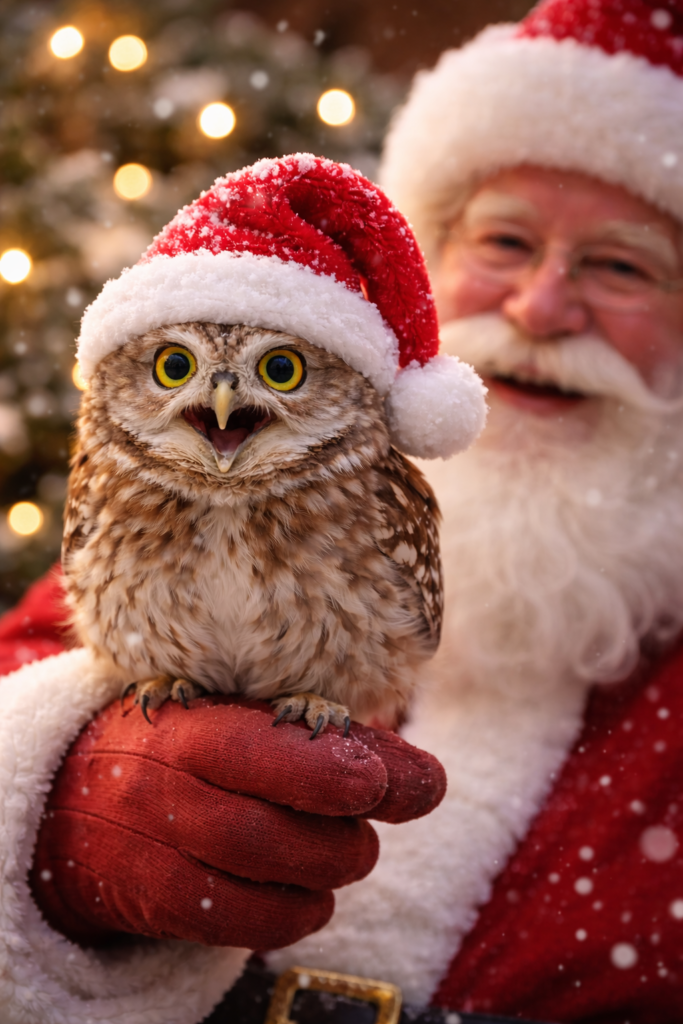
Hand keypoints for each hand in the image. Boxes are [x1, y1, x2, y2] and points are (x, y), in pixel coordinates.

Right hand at [31, 695, 445, 949]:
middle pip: (262, 827)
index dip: (325, 771)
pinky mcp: (155, 900)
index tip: (373, 783)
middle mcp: (162, 785)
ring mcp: (151, 847)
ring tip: (344, 854)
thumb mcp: (246, 721)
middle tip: (365, 825)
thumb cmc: (190, 746)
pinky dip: (293, 914)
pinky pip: (236, 923)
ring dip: (326, 872)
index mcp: (189, 721)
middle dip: (339, 835)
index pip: (257, 749)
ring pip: (255, 877)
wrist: (79, 797)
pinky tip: (309, 895)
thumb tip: (431, 782)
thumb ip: (339, 744)